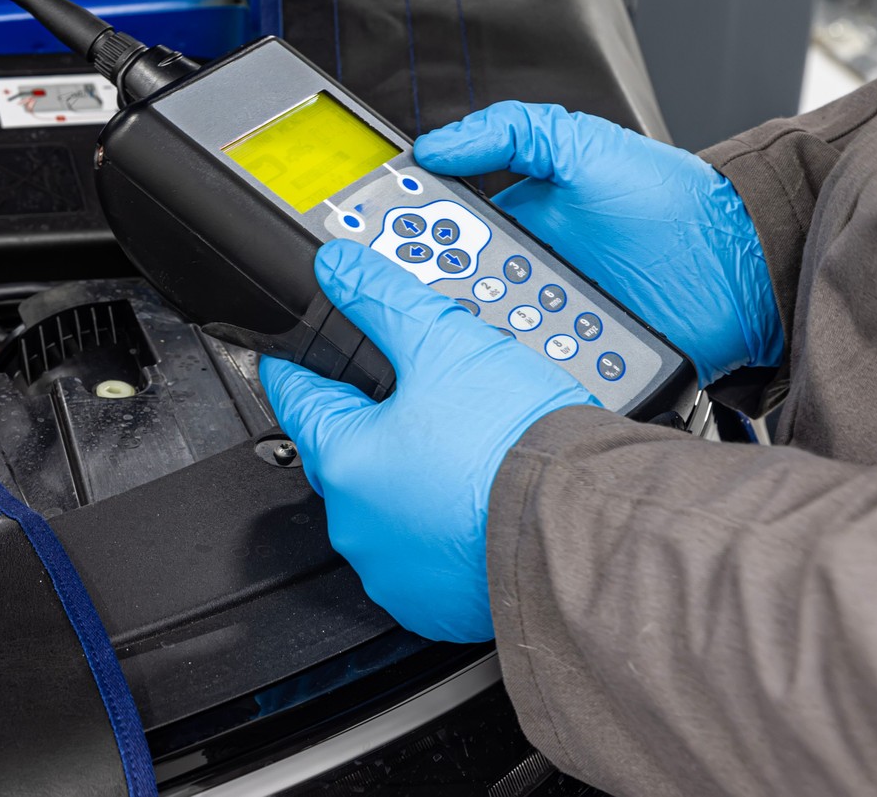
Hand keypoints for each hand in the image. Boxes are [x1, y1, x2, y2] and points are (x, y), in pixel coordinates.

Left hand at [261, 240, 597, 642]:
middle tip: (421, 401)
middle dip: (373, 424)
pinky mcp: (437, 607)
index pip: (298, 399)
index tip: (292, 359)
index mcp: (345, 461)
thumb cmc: (516, 446)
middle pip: (345, 454)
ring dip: (408, 481)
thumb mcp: (443, 343)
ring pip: (385, 507)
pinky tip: (475, 503)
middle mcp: (357, 526)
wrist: (584, 527)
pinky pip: (424, 556)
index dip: (299, 367)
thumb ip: (381, 299)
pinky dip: (441, 530)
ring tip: (461, 452)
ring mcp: (395, 572)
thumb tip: (337, 268)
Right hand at [413, 102, 782, 383]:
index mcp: (513, 224)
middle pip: (447, 290)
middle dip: (427, 290)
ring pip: (479, 337)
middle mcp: (520, 276)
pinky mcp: (570, 365)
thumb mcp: (586, 146)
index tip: (372, 238)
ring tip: (467, 324)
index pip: (438, 232)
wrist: (740, 269)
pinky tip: (506, 366)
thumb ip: (513, 131)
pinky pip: (527, 375)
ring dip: (468, 334)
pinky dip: (512, 374)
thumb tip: (437, 145)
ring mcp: (542, 324)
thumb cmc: (672, 204)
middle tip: (418, 287)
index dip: (404, 235)